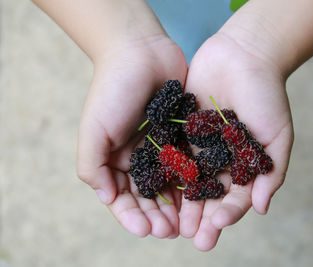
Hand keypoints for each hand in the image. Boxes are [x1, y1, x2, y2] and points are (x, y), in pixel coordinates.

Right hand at [77, 35, 186, 238]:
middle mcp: (139, 158)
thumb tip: (106, 199)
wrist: (140, 52)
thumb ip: (93, 166)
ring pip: (171, 185)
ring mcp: (162, 148)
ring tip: (186, 223)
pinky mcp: (182, 136)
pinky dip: (193, 181)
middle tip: (170, 231)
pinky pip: (189, 163)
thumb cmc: (112, 90)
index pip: (123, 198)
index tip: (146, 230)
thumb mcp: (93, 130)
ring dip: (176, 206)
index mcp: (116, 160)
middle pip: (148, 196)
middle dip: (157, 216)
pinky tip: (201, 196)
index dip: (132, 216)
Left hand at [180, 32, 293, 249]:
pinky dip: (164, 173)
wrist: (244, 55)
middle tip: (192, 238)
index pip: (234, 197)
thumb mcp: (277, 136)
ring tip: (172, 225)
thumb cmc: (266, 95)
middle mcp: (219, 159)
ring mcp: (198, 145)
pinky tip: (156, 190)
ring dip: (180, 204)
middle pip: (208, 195)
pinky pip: (171, 154)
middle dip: (201, 217)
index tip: (216, 229)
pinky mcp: (180, 130)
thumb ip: (271, 173)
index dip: (226, 214)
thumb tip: (262, 210)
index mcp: (242, 164)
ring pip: (186, 180)